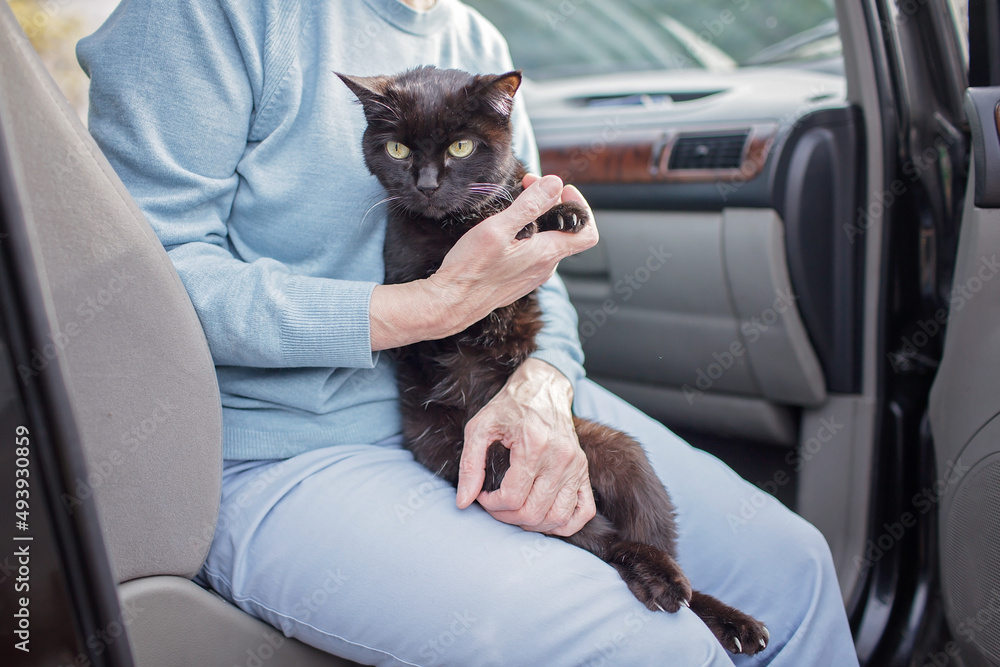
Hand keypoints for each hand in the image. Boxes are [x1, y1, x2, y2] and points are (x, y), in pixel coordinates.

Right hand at [370, 174, 597, 350]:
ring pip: (547, 243)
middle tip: (526, 187)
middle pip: (565, 232)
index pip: (587, 232)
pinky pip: (533, 255)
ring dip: (537, 220)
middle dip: (550, 205)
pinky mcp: (519, 282)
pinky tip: (505, 231)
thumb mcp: (500, 227)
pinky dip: (527, 237)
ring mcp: (533, 277)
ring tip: (512, 208)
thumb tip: (555, 184)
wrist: (451, 303)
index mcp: (547, 253)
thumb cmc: (472, 267)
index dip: (581, 208)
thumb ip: (530, 205)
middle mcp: (545, 268)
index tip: (560, 193)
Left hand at [457, 359, 596, 536]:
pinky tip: (543, 518)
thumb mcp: (480, 428)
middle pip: (533, 512)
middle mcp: (560, 458)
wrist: (542, 389)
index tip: (483, 495)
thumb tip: (463, 501)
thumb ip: (469, 465)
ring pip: (557, 518)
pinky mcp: (583, 471)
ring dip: (532, 525)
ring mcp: (576, 466)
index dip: (491, 505)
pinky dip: (564, 524)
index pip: (513, 498)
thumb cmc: (509, 407)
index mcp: (534, 445)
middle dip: (507, 517)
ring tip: (516, 511)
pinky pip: (583, 512)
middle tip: (495, 504)